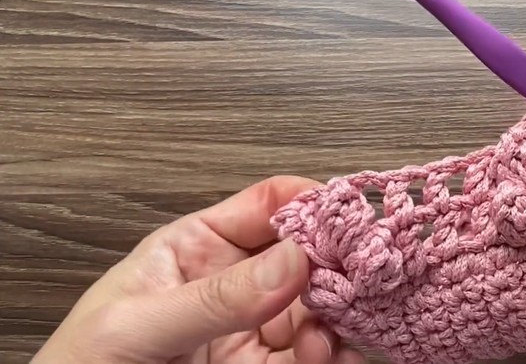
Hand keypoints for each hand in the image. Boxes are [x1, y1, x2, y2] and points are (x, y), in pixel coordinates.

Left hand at [33, 176, 365, 363]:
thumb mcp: (138, 325)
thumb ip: (215, 296)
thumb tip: (291, 259)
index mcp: (197, 247)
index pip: (268, 206)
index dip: (312, 205)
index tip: (349, 219)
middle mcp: (234, 284)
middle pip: (307, 258)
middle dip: (338, 266)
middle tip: (360, 279)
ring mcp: (252, 330)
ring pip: (319, 309)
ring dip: (339, 316)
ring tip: (331, 334)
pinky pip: (312, 356)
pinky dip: (334, 353)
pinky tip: (330, 355)